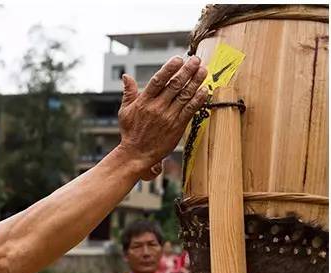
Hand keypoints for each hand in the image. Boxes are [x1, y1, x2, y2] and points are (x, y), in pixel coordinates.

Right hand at [117, 57, 209, 177]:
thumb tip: (126, 76)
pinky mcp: (177, 127)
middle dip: (187, 71)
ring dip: (195, 82)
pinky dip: (198, 100)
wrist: (137, 155)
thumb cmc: (131, 133)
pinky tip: (205, 90)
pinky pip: (189, 111)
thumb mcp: (125, 111)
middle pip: (175, 85)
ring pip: (184, 96)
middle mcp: (157, 107)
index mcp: (144, 101)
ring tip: (203, 71)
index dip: (170, 68)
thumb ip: (128, 93)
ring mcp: (168, 117)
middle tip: (196, 60)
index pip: (159, 80)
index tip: (179, 59)